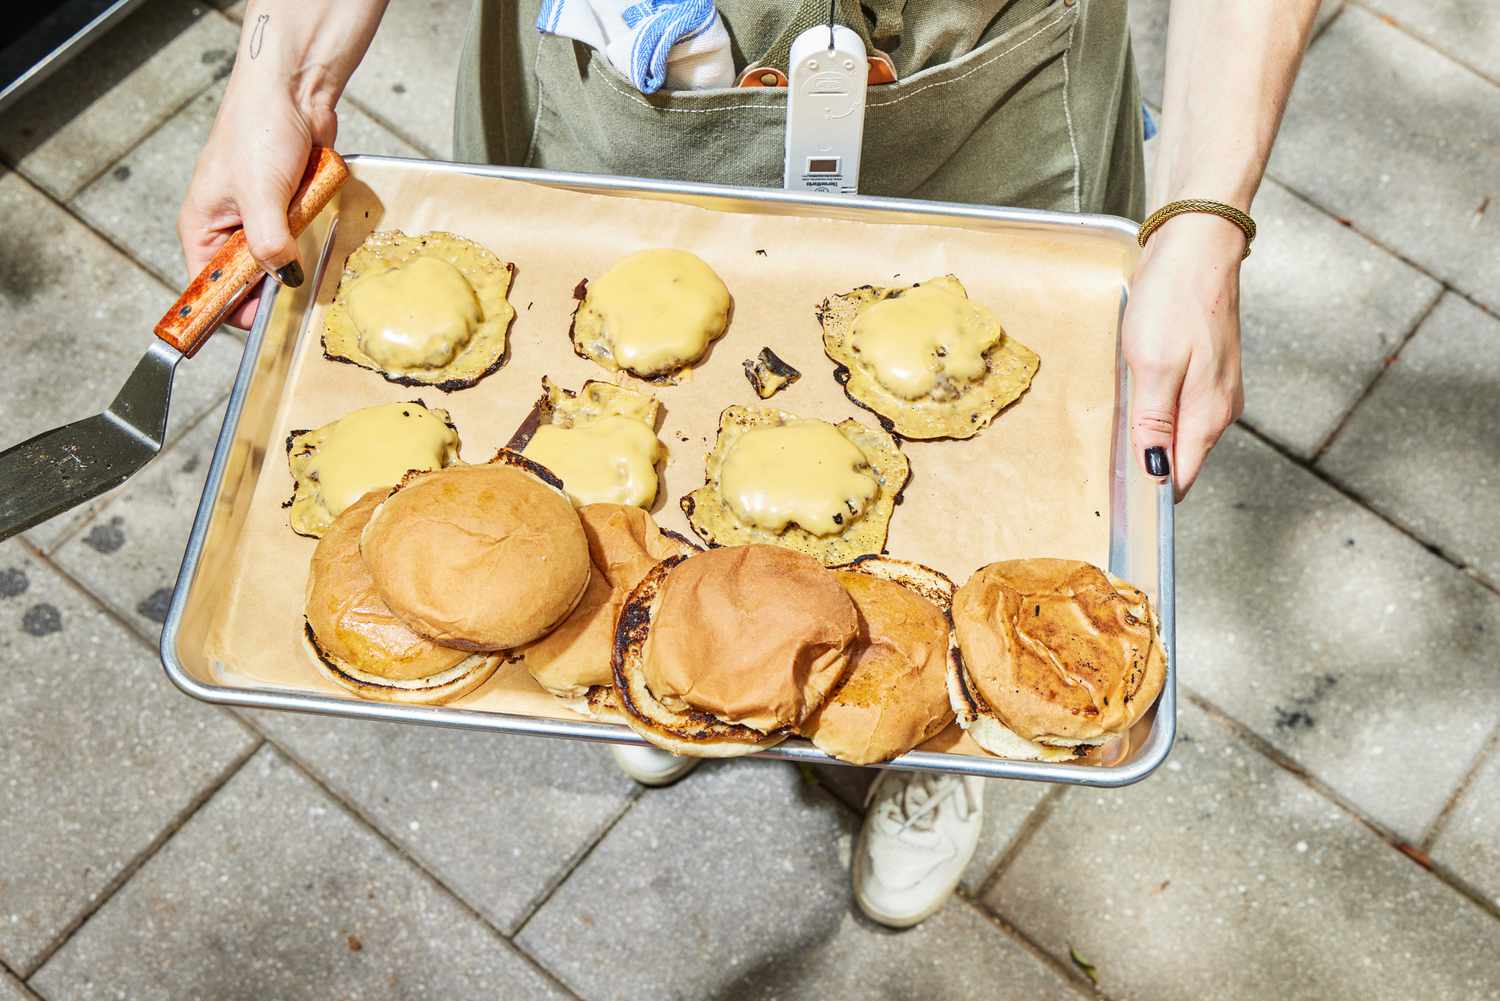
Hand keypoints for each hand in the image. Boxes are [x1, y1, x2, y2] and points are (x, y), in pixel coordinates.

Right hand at [176, 77, 336, 326]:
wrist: (293, 90)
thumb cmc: (258, 129)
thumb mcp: (260, 193)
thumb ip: (269, 243)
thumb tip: (286, 279)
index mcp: (203, 229)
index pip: (210, 289)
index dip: (233, 309)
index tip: (265, 322)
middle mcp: (229, 229)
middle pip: (251, 281)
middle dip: (276, 281)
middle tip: (300, 283)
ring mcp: (262, 219)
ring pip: (283, 259)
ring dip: (299, 252)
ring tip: (307, 235)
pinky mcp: (290, 208)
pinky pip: (304, 235)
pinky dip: (314, 230)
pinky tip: (318, 215)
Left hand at [1122, 213, 1245, 499]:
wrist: (1197, 244)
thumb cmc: (1174, 301)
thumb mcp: (1154, 366)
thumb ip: (1154, 423)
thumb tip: (1156, 473)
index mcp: (1206, 416)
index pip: (1178, 478)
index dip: (1149, 495)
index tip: (1117, 503)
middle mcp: (1218, 409)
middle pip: (1179, 459)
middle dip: (1146, 471)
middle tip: (1105, 477)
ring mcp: (1215, 388)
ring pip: (1179, 433)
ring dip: (1149, 441)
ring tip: (1116, 444)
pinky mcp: (1206, 368)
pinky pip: (1179, 407)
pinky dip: (1157, 414)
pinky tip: (1135, 405)